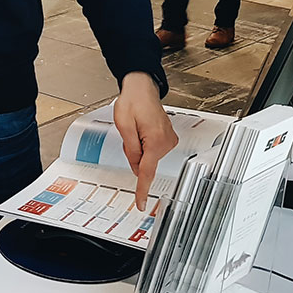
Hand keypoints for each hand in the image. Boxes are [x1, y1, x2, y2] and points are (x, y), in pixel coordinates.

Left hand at [114, 73, 177, 210]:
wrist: (141, 87)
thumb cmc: (133, 101)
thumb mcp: (124, 126)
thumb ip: (130, 150)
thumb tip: (135, 167)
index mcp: (155, 141)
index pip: (147, 172)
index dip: (142, 190)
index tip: (140, 204)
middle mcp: (166, 142)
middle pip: (145, 163)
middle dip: (134, 154)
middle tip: (130, 133)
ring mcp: (168, 140)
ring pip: (148, 157)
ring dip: (138, 148)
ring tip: (137, 128)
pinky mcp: (168, 138)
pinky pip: (152, 150)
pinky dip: (144, 145)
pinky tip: (142, 130)